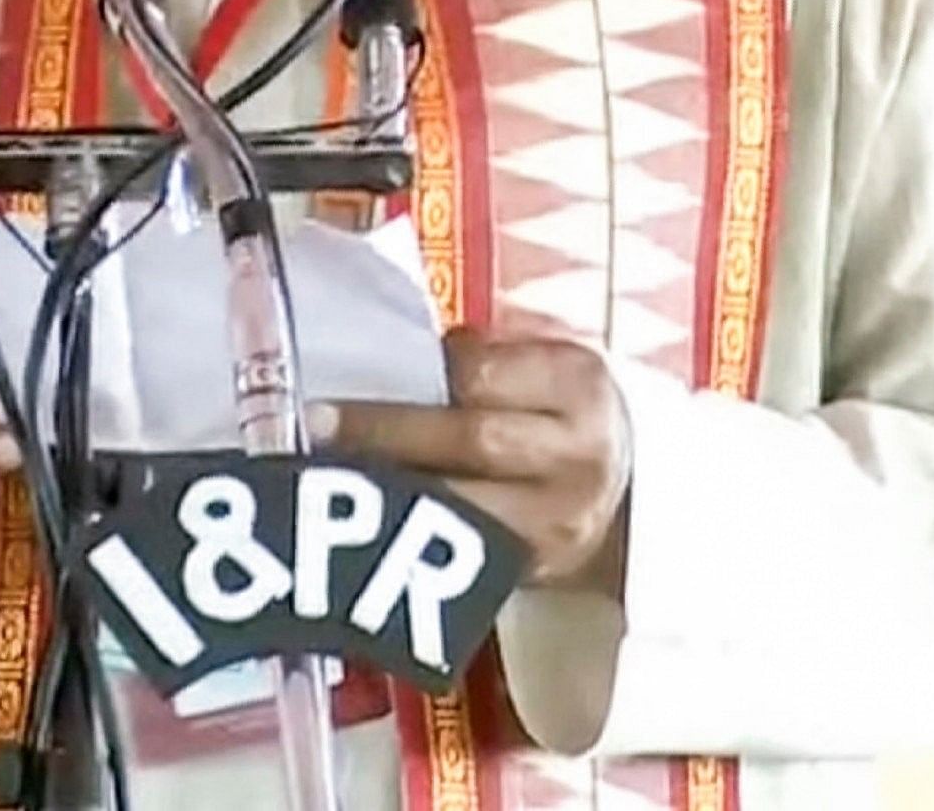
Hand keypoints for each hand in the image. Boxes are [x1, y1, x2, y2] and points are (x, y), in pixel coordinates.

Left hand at [316, 331, 632, 592]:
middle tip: (316, 423)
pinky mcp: (531, 572)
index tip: (356, 369)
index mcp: (577, 384)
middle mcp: (579, 453)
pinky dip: (404, 539)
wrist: (617, 495)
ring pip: (461, 507)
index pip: (485, 373)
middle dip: (386, 433)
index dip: (418, 374)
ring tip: (322, 474)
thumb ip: (474, 360)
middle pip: (472, 440)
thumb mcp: (536, 369)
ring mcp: (560, 522)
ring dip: (385, 491)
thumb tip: (381, 361)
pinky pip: (455, 556)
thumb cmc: (553, 416)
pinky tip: (358, 524)